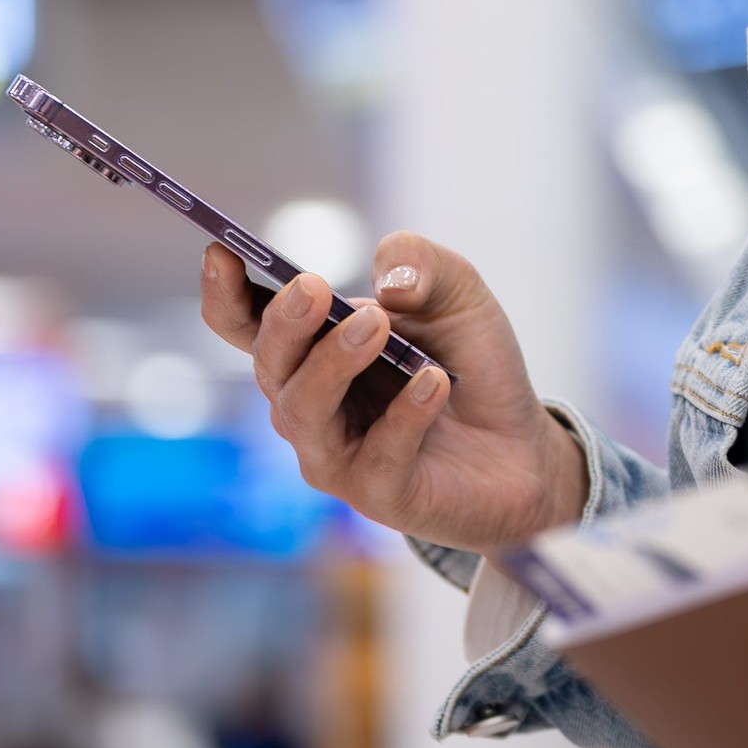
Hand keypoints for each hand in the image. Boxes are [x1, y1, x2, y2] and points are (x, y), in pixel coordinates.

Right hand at [200, 231, 589, 552]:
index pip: (245, 324)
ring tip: (377, 326)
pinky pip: (376, 456)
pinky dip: (404, 416)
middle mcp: (309, 403)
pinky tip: (433, 383)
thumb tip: (389, 279)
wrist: (526, 449)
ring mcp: (336, 454)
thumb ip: (422, 263)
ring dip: (334, 363)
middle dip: (285, 324)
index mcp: (310, 350)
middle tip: (315, 289)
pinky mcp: (379, 495)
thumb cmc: (472, 367)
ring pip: (305, 412)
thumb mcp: (458, 294)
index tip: (221, 252)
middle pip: (270, 365)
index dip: (223, 292)